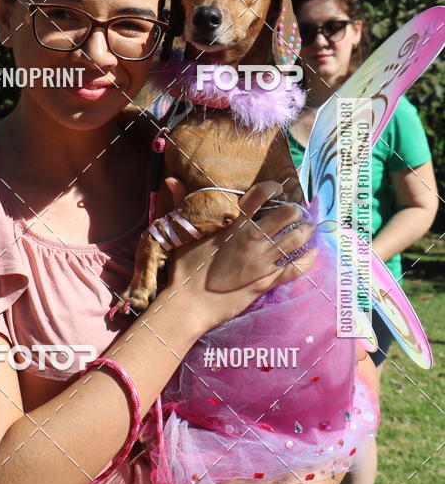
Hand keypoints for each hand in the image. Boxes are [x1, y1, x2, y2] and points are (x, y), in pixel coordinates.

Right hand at [163, 178, 316, 333]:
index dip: (272, 187)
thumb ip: (179, 204)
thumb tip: (171, 179)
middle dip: (294, 209)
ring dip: (305, 230)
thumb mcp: (181, 234)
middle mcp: (252, 240)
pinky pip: (296, 268)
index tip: (276, 188)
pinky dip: (308, 258)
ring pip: (296, 238)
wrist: (190, 305)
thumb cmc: (184, 270)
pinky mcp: (267, 282)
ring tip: (305, 227)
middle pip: (285, 214)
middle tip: (293, 211)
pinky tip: (312, 252)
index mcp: (233, 225)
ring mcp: (262, 261)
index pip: (258, 196)